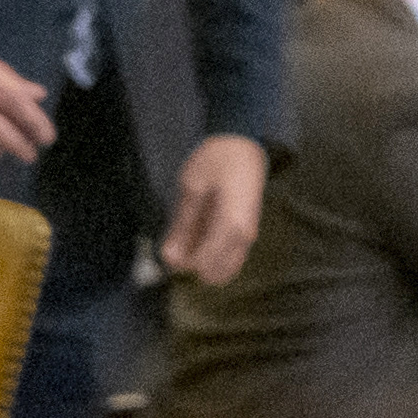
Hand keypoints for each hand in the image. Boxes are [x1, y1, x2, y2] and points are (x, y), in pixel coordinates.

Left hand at [160, 135, 265, 283]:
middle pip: (216, 274)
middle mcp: (244, 237)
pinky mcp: (249, 233)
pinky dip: (214, 257)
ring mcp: (249, 236)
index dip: (181, 262)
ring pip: (226, 270)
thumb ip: (181, 225)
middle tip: (179, 244)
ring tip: (190, 236)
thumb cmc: (217, 160)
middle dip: (193, 266)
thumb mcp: (192, 188)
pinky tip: (202, 234)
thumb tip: (168, 258)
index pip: (202, 264)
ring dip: (205, 263)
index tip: (169, 247)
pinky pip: (232, 259)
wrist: (245, 143)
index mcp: (230, 225)